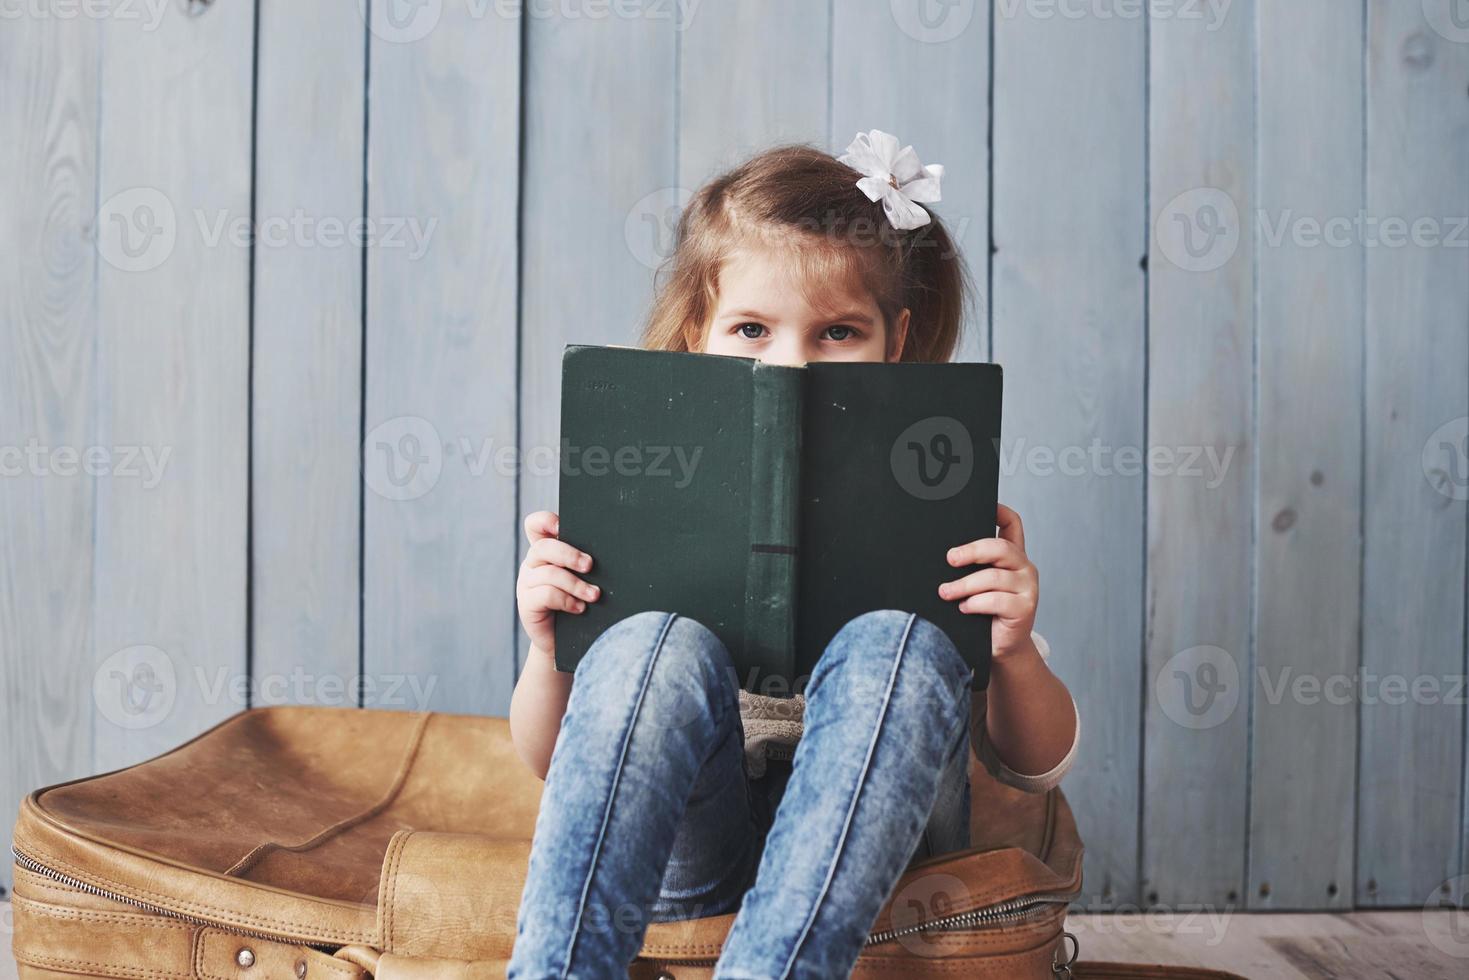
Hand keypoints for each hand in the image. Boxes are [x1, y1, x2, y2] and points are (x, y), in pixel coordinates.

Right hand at [516, 510, 599, 655]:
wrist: (566, 642)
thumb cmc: (580, 604)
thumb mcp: (583, 578)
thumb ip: (586, 562)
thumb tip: (615, 550)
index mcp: (545, 552)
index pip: (535, 525)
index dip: (546, 521)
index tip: (563, 527)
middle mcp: (533, 564)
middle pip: (543, 547)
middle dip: (570, 554)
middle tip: (590, 565)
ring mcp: (527, 584)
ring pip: (548, 572)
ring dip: (576, 584)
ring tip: (595, 595)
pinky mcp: (526, 604)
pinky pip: (546, 594)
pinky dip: (567, 600)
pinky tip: (580, 608)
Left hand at [938, 503, 1038, 659]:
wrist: (999, 648)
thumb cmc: (981, 614)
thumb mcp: (974, 585)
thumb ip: (966, 567)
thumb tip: (941, 555)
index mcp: (1011, 556)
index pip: (1012, 524)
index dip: (999, 511)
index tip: (983, 507)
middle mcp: (1023, 567)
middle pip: (1000, 548)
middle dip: (971, 551)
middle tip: (950, 559)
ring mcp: (1028, 587)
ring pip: (993, 577)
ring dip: (964, 585)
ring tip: (946, 592)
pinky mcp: (1025, 608)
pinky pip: (996, 600)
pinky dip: (975, 604)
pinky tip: (965, 609)